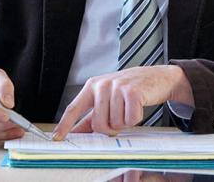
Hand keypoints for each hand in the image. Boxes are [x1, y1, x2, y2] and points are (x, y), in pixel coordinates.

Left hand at [53, 65, 192, 138]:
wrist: (157, 76)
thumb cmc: (131, 88)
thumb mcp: (107, 97)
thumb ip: (91, 115)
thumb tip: (75, 131)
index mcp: (92, 86)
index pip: (74, 108)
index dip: (65, 124)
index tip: (57, 137)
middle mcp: (102, 85)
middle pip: (98, 124)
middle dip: (111, 128)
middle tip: (119, 118)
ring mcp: (117, 87)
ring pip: (115, 124)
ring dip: (125, 122)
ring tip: (129, 108)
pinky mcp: (132, 92)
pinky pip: (130, 120)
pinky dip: (136, 118)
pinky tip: (138, 106)